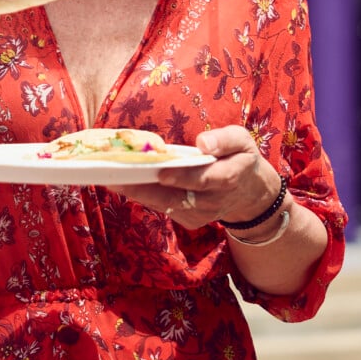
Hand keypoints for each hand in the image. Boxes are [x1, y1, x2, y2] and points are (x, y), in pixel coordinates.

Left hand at [108, 125, 280, 229]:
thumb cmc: (240, 158)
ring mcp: (199, 214)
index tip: (161, 172)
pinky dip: (143, 196)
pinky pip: (163, 208)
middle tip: (119, 175)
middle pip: (176, 197)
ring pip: (165, 205)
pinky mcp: (188, 219)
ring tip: (112, 178)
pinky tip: (122, 183)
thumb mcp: (242, 141)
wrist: (249, 192)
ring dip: (137, 193)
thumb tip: (203, 143)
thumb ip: (225, 140)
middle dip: (146, 187)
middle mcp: (212, 201)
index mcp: (228, 178)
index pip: (204, 180)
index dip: (182, 177)